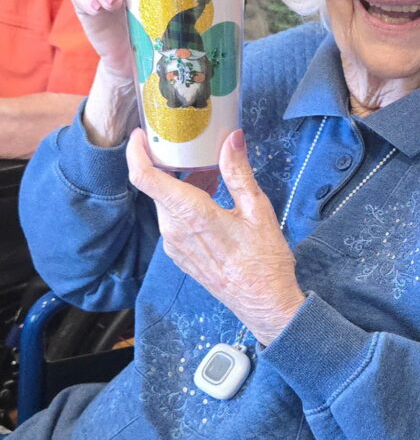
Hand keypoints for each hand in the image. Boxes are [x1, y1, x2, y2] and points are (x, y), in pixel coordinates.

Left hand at [126, 127, 305, 345]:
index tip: (140, 135)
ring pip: (166, 205)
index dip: (136, 152)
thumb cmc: (264, 261)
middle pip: (157, 188)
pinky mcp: (180, 257)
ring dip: (182, 187)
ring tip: (212, 178)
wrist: (264, 304)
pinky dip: (185, 207)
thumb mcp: (257, 210)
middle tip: (196, 152)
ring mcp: (175, 247)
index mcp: (191, 215)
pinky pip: (173, 223)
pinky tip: (211, 204)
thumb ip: (238, 171)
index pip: (145, 178)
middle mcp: (174, 232)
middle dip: (172, 167)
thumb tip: (232, 138)